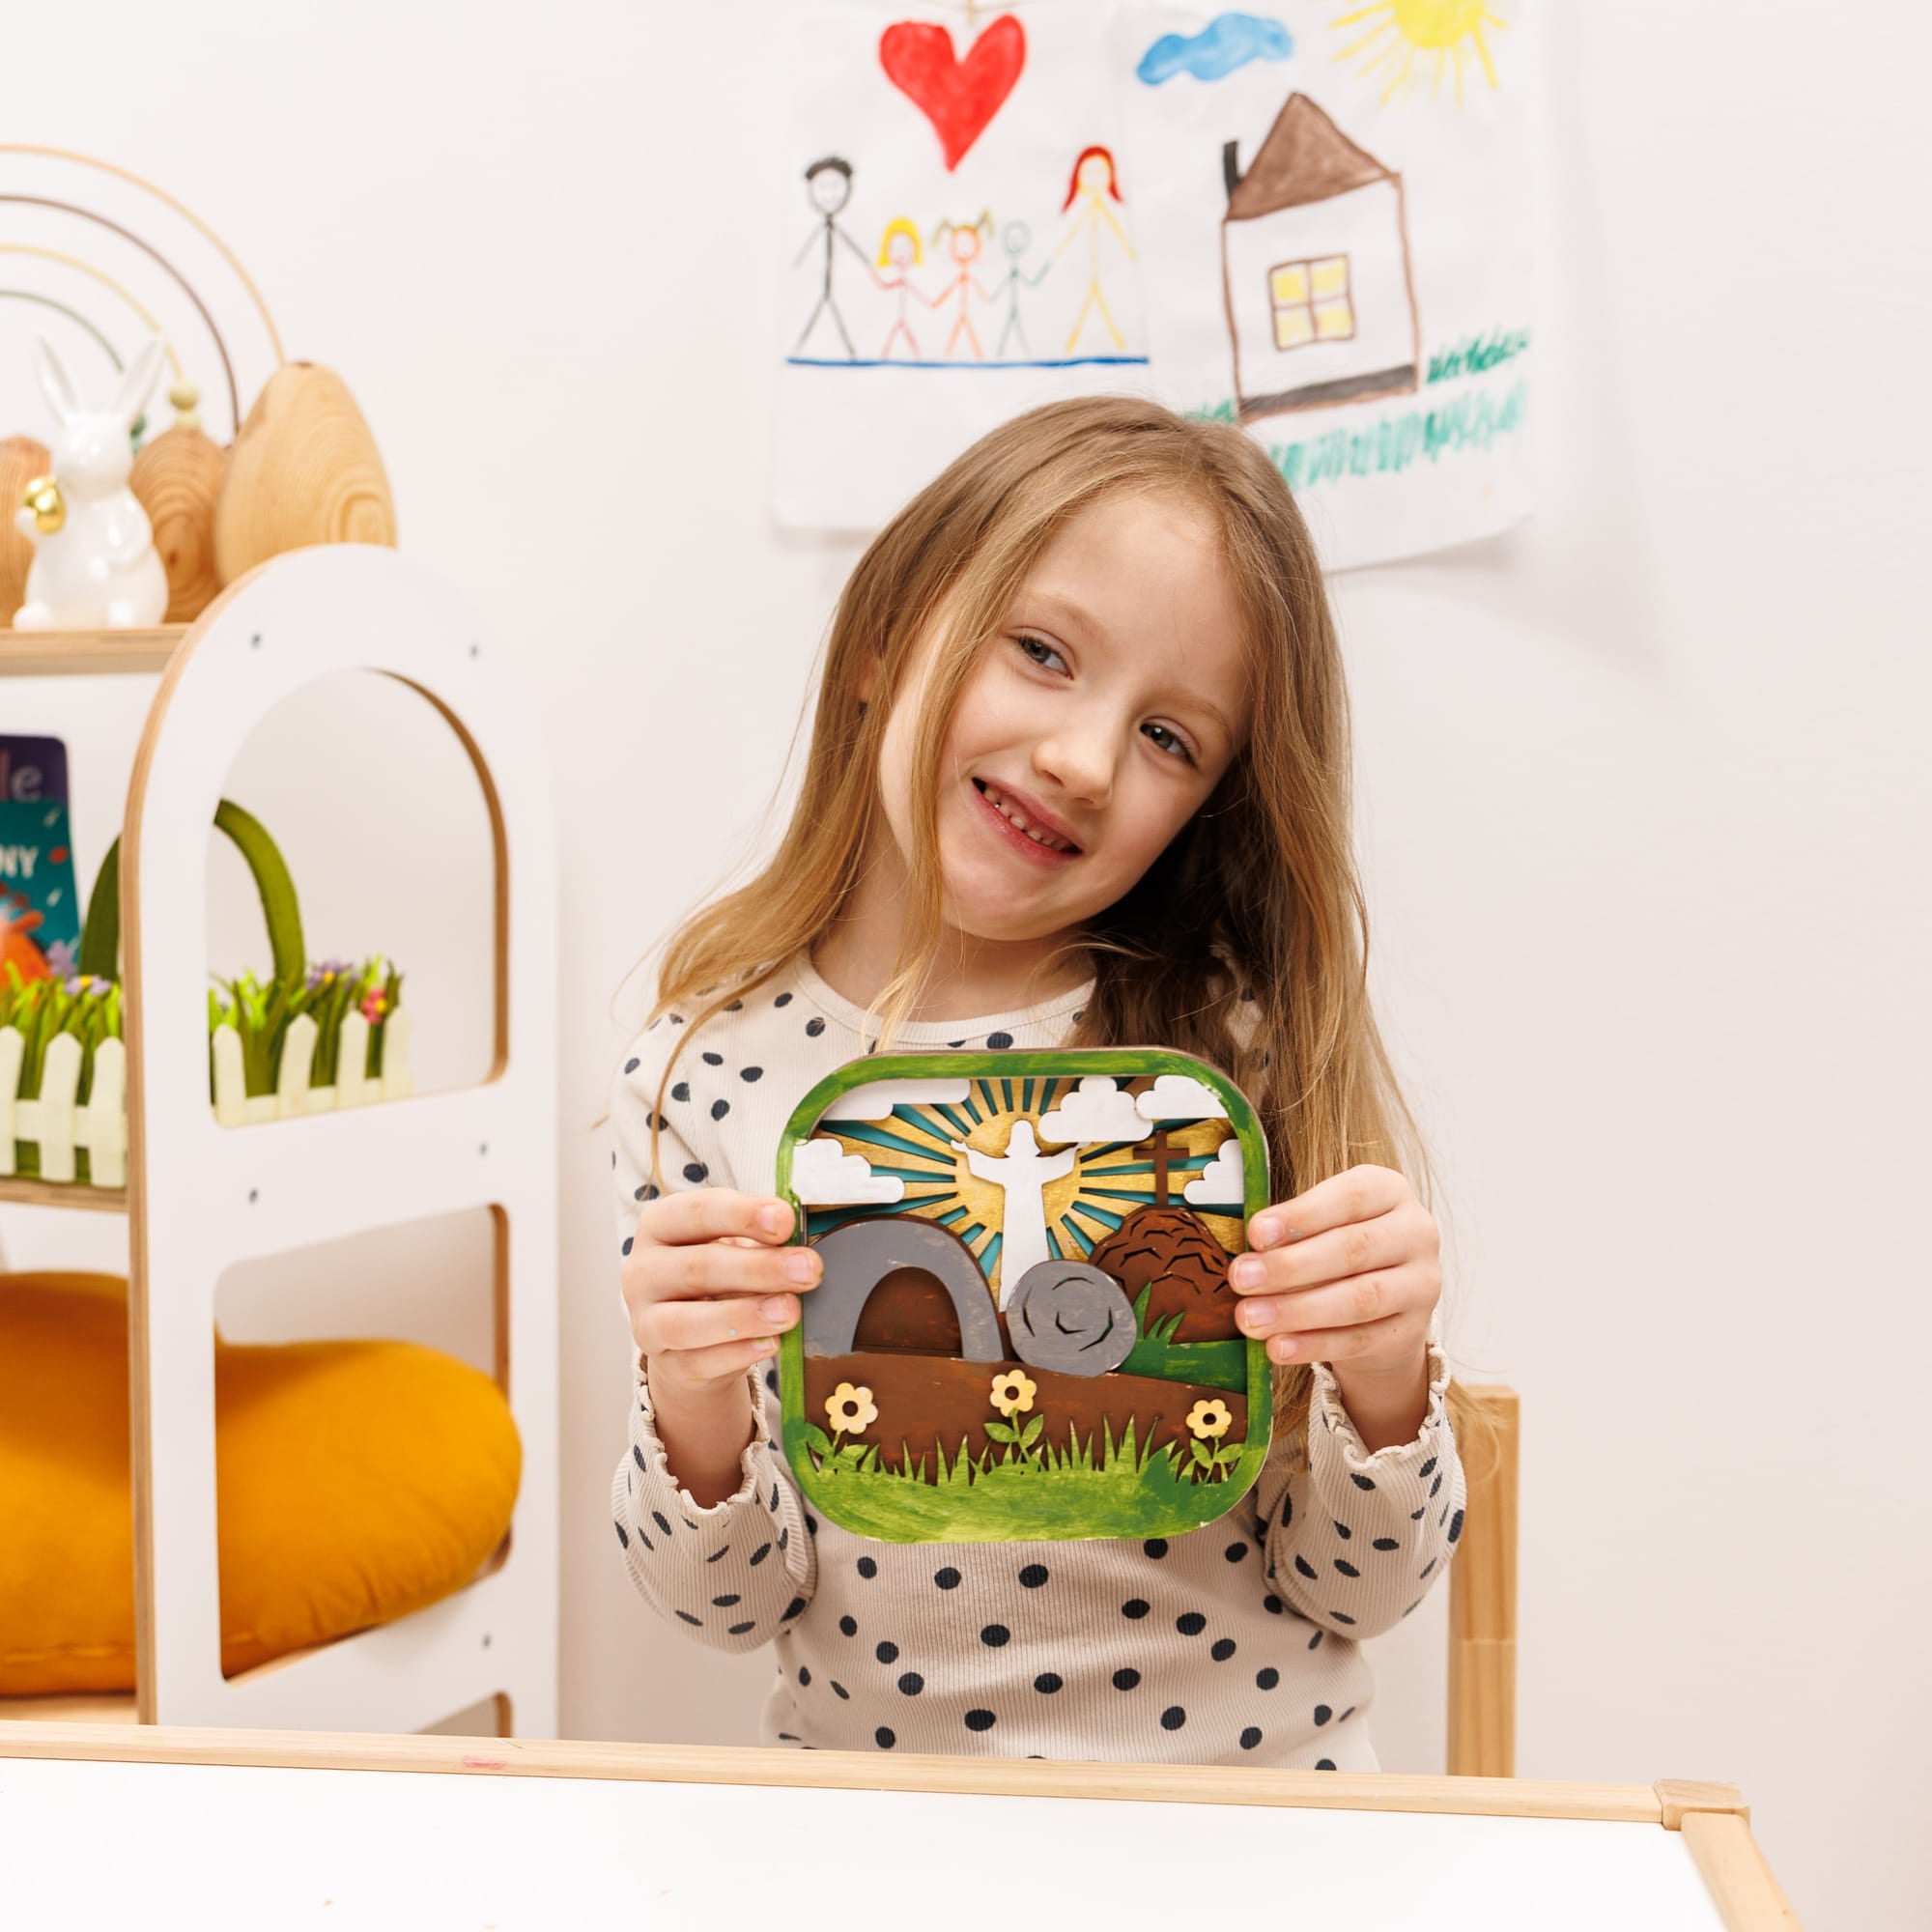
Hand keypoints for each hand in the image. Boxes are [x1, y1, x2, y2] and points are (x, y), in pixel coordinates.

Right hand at [621, 1189, 821, 1402]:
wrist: (692, 1341)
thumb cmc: (720, 1278)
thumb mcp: (735, 1247)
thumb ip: (762, 1241)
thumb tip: (803, 1247)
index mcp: (660, 1225)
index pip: (696, 1212)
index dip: (742, 1214)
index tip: (786, 1221)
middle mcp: (643, 1270)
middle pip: (697, 1267)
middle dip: (759, 1268)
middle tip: (808, 1269)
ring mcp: (645, 1321)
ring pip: (687, 1322)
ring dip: (744, 1316)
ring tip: (791, 1311)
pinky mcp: (664, 1364)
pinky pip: (697, 1362)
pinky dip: (737, 1354)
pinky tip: (770, 1344)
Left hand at [1228, 1165, 1438, 1381]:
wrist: (1384, 1306)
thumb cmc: (1337, 1249)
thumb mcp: (1320, 1225)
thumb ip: (1291, 1232)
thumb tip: (1246, 1256)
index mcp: (1389, 1191)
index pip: (1348, 1198)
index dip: (1300, 1215)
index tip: (1255, 1233)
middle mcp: (1416, 1232)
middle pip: (1352, 1249)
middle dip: (1290, 1266)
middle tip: (1242, 1278)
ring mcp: (1421, 1284)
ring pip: (1358, 1299)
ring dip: (1297, 1310)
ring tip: (1250, 1318)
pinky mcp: (1413, 1331)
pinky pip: (1360, 1340)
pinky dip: (1313, 1345)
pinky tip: (1278, 1347)